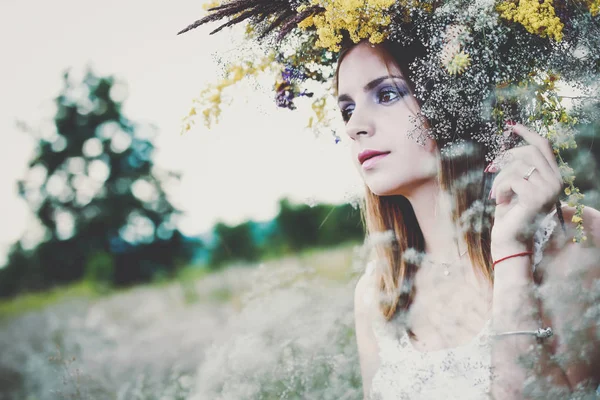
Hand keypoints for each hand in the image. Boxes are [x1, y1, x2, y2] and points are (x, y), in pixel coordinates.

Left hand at [487, 122, 562, 254]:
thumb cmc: (510, 212)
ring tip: (499, 193)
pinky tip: (501, 200)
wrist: (510, 238)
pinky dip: (501, 188)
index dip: (528, 133)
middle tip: (494, 172)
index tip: (511, 126)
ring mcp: (548, 190)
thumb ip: (520, 168)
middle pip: (528, 152)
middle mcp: (557, 182)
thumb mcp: (516, 185)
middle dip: (506, 160)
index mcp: (554, 176)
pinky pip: (511, 179)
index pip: (544, 146)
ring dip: (500, 178)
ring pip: (517, 165)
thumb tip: (510, 148)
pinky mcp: (535, 197)